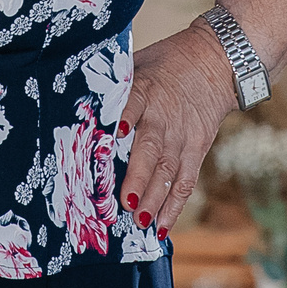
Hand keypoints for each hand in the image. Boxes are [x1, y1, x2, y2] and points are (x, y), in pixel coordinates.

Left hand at [116, 23, 241, 234]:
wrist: (214, 61)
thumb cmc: (166, 64)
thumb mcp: (137, 64)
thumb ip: (112, 84)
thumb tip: (71, 95)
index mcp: (145, 90)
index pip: (133, 104)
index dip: (125, 118)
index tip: (115, 133)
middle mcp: (163, 117)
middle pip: (151, 148)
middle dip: (139, 176)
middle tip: (125, 201)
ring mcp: (182, 136)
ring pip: (168, 171)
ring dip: (154, 197)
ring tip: (140, 220)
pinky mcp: (197, 149)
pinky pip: (185, 181)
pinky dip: (174, 205)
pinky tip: (161, 225)